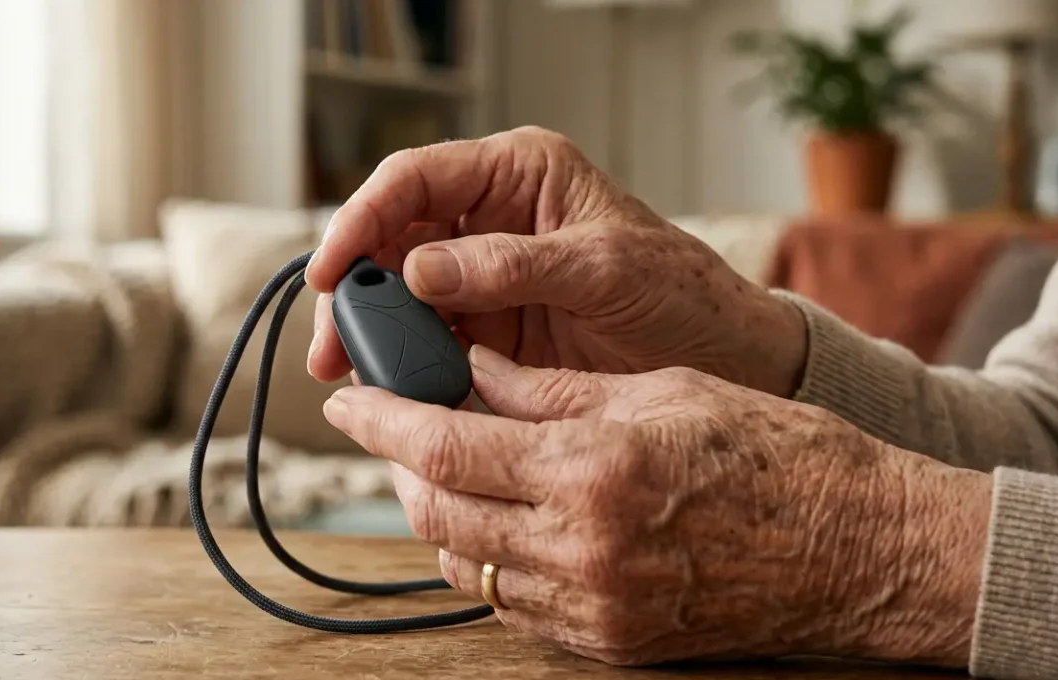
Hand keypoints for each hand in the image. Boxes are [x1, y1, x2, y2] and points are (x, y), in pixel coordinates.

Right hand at [306, 126, 805, 397]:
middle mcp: (491, 217)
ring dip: (372, 333)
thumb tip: (419, 268)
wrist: (725, 360)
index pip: (416, 180)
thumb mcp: (605, 270)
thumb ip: (514, 265)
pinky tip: (394, 394)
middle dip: (354, 288)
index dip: (361, 219)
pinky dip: (405, 365)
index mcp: (520, 173)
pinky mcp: (489, 327)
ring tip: (351, 378)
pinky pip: (428, 339)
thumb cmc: (681, 294)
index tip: (332, 269)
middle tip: (334, 348)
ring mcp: (486, 275)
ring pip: (399, 293)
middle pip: (391, 239)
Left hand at [321, 346, 993, 667]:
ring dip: (439, 517)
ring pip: (465, 565)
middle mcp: (580, 546)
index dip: (382, 421)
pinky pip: (512, 606)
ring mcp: (592, 605)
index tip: (348, 404)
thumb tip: (470, 371)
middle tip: (394, 431)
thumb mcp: (657, 390)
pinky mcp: (609, 641)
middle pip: (437, 514)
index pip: (444, 446)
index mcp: (590, 467)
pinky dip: (487, 561)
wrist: (856, 547)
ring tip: (448, 471)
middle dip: (398, 470)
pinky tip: (500, 523)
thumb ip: (549, 387)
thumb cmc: (773, 452)